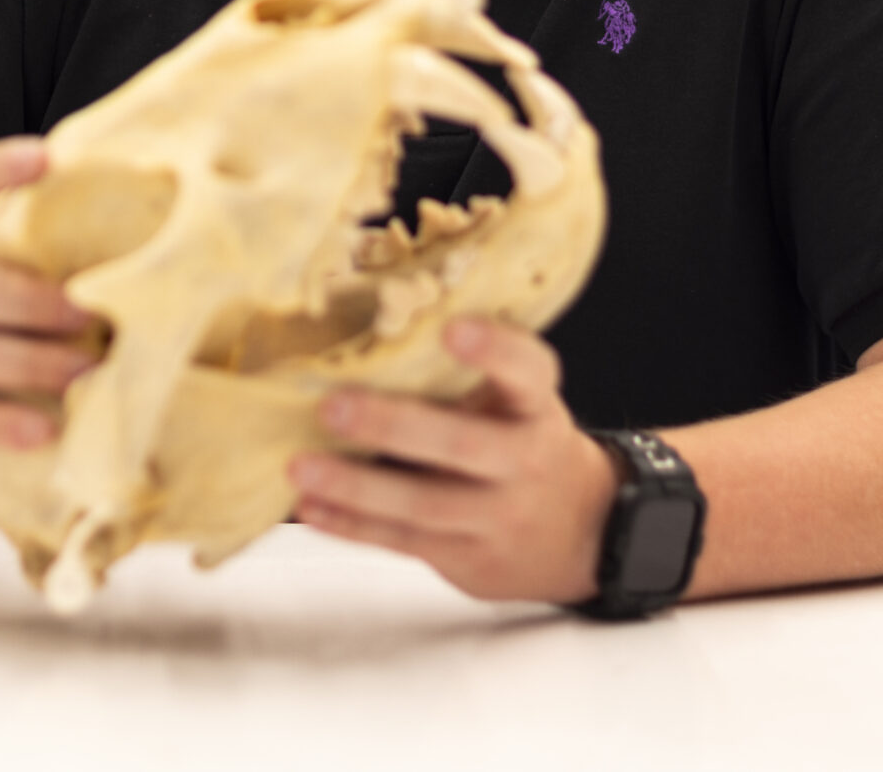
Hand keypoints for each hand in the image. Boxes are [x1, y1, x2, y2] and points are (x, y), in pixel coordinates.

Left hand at [288, 316, 619, 603]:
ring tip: (300, 464)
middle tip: (333, 405)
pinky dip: (351, 526)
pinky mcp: (468, 558)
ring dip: (356, 486)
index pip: (527, 371)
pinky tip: (310, 505)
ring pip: (423, 503)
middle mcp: (524, 461)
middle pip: (462, 444)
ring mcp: (497, 516)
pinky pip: (403, 542)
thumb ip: (470, 375)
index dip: (493, 349)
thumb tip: (376, 325)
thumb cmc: (524, 444)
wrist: (581, 534)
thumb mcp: (522, 403)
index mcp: (536, 408)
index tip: (451, 328)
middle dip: (394, 425)